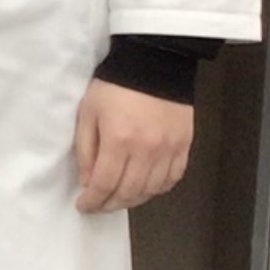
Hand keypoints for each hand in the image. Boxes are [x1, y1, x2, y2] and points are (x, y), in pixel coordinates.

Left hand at [73, 81, 191, 213]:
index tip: (84, 206)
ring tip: (119, 198)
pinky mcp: (185, 144)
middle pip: (129, 192)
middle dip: (110, 204)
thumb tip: (88, 181)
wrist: (154, 64)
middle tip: (99, 206)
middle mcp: (147, 149)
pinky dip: (157, 188)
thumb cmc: (114, 87)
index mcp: (119, 140)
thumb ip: (86, 150)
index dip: (93, 201)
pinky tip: (145, 187)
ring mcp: (170, 148)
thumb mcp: (88, 114)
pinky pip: (173, 178)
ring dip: (133, 199)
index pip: (105, 184)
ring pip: (152, 189)